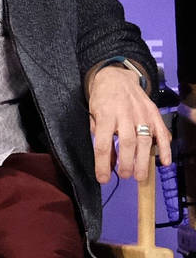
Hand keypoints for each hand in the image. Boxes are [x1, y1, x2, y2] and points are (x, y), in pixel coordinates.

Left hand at [87, 62, 168, 183]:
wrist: (116, 78)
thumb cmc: (102, 100)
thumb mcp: (93, 115)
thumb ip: (99, 137)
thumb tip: (108, 162)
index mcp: (105, 116)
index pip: (103, 145)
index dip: (103, 164)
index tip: (103, 179)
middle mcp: (125, 115)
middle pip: (128, 143)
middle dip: (127, 164)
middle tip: (125, 176)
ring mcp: (142, 114)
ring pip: (144, 141)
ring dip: (143, 161)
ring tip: (140, 176)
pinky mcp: (154, 113)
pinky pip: (162, 133)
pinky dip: (165, 148)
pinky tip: (164, 162)